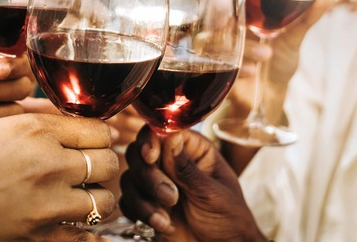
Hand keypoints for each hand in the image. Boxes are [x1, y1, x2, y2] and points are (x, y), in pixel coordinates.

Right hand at [0, 114, 118, 240]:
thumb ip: (42, 125)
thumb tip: (86, 128)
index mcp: (35, 130)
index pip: (98, 129)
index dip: (99, 137)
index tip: (93, 142)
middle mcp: (46, 163)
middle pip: (108, 162)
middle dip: (103, 166)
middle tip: (91, 169)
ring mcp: (45, 203)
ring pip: (105, 200)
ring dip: (100, 199)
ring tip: (86, 196)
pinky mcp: (40, 236)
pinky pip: (86, 237)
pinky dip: (88, 232)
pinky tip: (77, 225)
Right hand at [120, 126, 265, 241]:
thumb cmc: (229, 220)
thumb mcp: (212, 193)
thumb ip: (188, 168)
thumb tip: (170, 137)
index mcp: (193, 150)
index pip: (162, 131)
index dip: (150, 140)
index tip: (150, 156)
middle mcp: (170, 162)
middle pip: (139, 152)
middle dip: (149, 177)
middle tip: (170, 198)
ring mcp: (155, 183)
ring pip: (129, 177)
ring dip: (144, 200)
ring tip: (166, 219)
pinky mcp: (145, 204)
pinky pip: (126, 201)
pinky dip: (139, 214)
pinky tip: (163, 226)